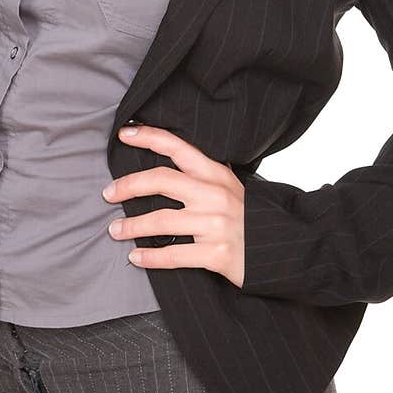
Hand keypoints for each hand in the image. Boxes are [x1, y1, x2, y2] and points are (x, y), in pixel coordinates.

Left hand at [103, 123, 244, 286]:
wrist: (283, 251)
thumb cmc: (251, 220)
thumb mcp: (232, 189)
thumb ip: (204, 178)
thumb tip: (167, 167)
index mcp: (217, 175)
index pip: (178, 148)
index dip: (149, 137)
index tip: (124, 134)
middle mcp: (215, 195)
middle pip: (161, 180)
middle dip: (128, 185)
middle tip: (108, 194)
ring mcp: (216, 225)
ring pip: (160, 220)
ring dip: (131, 226)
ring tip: (115, 230)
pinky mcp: (216, 254)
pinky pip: (173, 255)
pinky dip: (149, 257)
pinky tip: (135, 257)